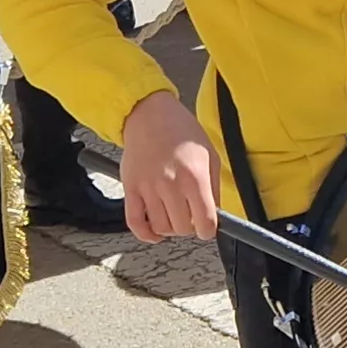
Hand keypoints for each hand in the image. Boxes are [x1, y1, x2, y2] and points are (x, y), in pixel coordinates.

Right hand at [119, 91, 223, 241]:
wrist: (149, 113)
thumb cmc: (180, 130)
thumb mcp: (210, 154)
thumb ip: (214, 187)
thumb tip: (215, 212)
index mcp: (194, 176)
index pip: (205, 221)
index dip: (208, 230)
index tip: (207, 228)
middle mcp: (171, 184)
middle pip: (182, 228)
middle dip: (189, 227)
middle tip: (190, 217)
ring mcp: (149, 187)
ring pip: (161, 228)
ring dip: (170, 229)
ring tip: (174, 217)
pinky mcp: (131, 188)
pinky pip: (135, 222)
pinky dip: (145, 234)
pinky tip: (154, 232)